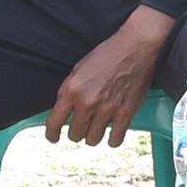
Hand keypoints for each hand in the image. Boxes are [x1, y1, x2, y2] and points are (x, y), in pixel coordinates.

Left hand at [47, 7, 178, 146]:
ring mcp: (107, 109)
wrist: (134, 46)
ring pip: (93, 139)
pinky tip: (113, 133)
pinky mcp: (126, 112)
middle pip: (75, 135)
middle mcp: (87, 103)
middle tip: (82, 126)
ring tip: (97, 129)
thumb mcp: (78, 69)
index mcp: (71, 90)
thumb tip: (64, 110)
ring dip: (93, 136)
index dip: (52, 135)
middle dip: (76, 132)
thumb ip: (69, 90)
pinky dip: (113, 139)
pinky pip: (115, 139)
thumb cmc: (107, 53)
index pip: (54, 123)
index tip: (53, 137)